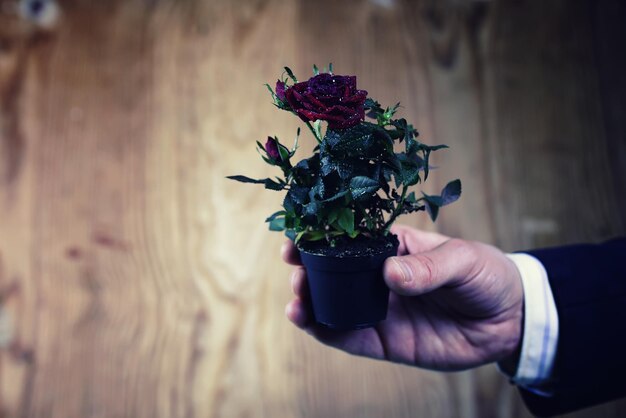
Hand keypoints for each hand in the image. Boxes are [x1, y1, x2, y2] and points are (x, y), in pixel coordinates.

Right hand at [282, 224, 523, 370]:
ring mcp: (380, 310)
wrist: (511, 321)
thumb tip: (389, 274)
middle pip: (333, 273)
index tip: (298, 238)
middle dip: (308, 271)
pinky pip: (350, 338)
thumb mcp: (463, 260)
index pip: (350, 239)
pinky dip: (326, 332)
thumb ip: (428, 267)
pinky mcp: (386, 342)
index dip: (321, 237)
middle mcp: (379, 278)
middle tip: (296, 272)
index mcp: (393, 247)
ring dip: (310, 302)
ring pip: (334, 306)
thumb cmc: (487, 275)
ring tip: (297, 300)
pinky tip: (309, 322)